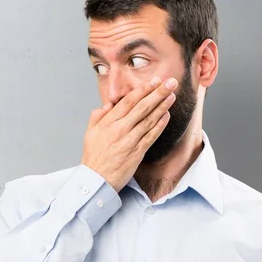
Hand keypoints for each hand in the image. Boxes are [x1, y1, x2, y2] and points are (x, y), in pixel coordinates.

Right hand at [81, 76, 177, 191]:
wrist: (96, 180)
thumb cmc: (93, 156)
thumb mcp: (90, 132)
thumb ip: (98, 116)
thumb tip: (109, 104)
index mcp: (108, 122)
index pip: (128, 101)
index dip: (143, 90)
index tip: (154, 81)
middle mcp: (119, 129)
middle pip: (142, 107)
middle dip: (157, 93)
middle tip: (170, 82)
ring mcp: (129, 141)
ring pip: (149, 120)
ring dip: (162, 106)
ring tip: (172, 95)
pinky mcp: (137, 152)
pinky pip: (151, 136)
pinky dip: (160, 125)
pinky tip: (167, 115)